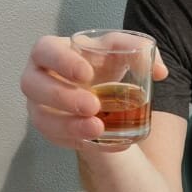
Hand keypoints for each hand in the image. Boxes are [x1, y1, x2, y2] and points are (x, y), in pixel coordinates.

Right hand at [20, 35, 167, 152]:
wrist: (100, 91)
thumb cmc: (103, 64)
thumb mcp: (120, 51)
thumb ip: (139, 51)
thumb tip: (159, 72)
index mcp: (50, 51)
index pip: (44, 51)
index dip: (61, 62)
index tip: (87, 74)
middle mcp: (37, 77)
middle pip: (33, 86)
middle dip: (62, 97)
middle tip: (94, 106)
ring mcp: (38, 105)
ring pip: (41, 118)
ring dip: (68, 125)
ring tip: (98, 128)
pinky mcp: (47, 128)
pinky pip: (55, 138)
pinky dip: (77, 141)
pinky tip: (99, 141)